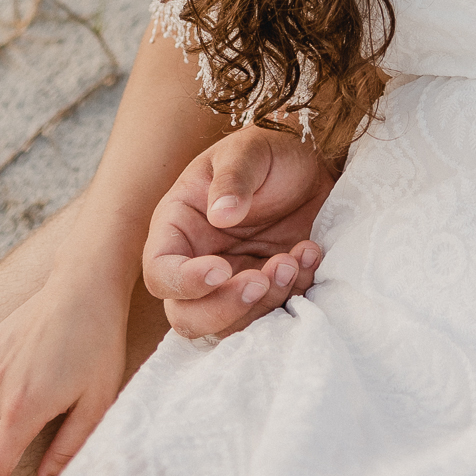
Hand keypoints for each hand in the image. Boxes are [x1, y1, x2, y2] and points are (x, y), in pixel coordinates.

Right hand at [142, 125, 335, 338]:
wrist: (314, 163)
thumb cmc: (270, 150)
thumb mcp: (250, 150)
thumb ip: (234, 177)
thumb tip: (220, 214)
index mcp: (178, 228)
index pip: (161, 272)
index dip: (184, 282)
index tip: (221, 269)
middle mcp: (198, 263)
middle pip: (187, 316)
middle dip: (225, 307)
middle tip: (262, 278)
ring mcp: (232, 282)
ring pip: (231, 325)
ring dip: (264, 303)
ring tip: (294, 259)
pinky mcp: (267, 292)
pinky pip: (272, 314)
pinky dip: (294, 294)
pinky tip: (309, 254)